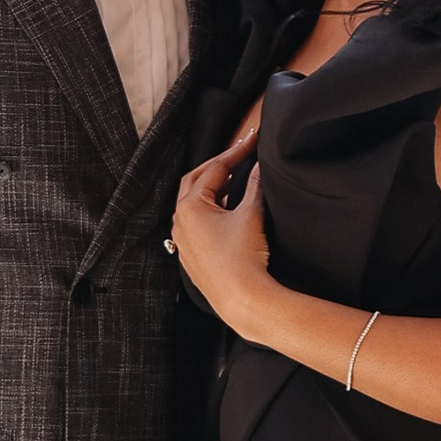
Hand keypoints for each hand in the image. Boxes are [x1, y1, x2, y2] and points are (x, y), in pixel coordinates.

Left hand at [169, 132, 271, 331]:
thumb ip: (255, 185)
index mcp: (190, 207)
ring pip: (195, 204)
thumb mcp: (252, 214)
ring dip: (214, 190)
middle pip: (197, 181)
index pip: (216, 169)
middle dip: (219, 166)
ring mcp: (183, 241)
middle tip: (240, 154)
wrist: (242, 301)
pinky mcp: (192, 257)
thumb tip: (260, 166)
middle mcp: (180, 222)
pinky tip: (228, 213)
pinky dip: (211, 212)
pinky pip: (197, 225)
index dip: (238, 152)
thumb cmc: (243, 258)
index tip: (254, 139)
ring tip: (235, 180)